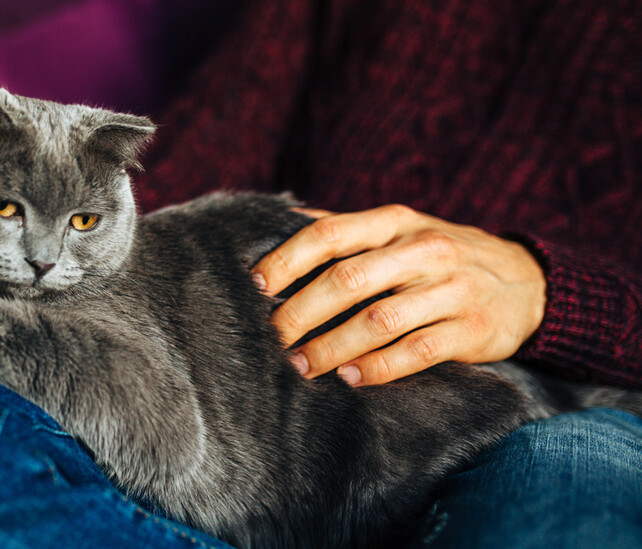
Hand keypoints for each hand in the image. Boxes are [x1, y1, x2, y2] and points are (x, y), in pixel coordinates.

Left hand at [252, 204, 546, 385]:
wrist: (529, 281)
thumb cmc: (441, 257)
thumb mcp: (401, 230)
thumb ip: (347, 230)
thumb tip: (281, 222)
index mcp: (396, 222)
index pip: (330, 234)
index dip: (287, 260)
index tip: (254, 287)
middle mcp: (423, 250)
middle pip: (348, 280)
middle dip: (301, 313)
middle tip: (270, 339)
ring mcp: (450, 289)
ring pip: (379, 320)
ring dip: (331, 347)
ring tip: (299, 367)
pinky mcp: (471, 329)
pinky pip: (416, 352)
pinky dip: (377, 368)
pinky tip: (348, 379)